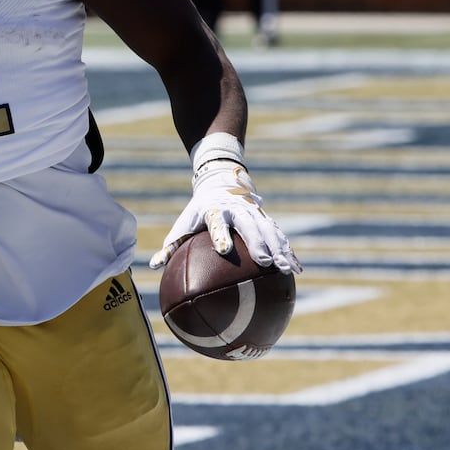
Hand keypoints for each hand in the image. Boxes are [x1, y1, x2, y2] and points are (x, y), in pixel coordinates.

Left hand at [150, 160, 301, 274]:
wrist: (222, 181)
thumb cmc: (199, 210)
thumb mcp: (184, 223)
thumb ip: (170, 245)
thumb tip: (153, 267)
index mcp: (214, 210)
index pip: (217, 223)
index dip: (220, 235)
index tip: (223, 251)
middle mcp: (236, 210)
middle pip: (249, 226)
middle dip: (258, 242)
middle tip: (265, 262)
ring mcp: (253, 213)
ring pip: (269, 230)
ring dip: (279, 248)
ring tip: (286, 269)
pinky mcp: (265, 218)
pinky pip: (278, 235)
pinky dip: (288, 250)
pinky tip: (296, 269)